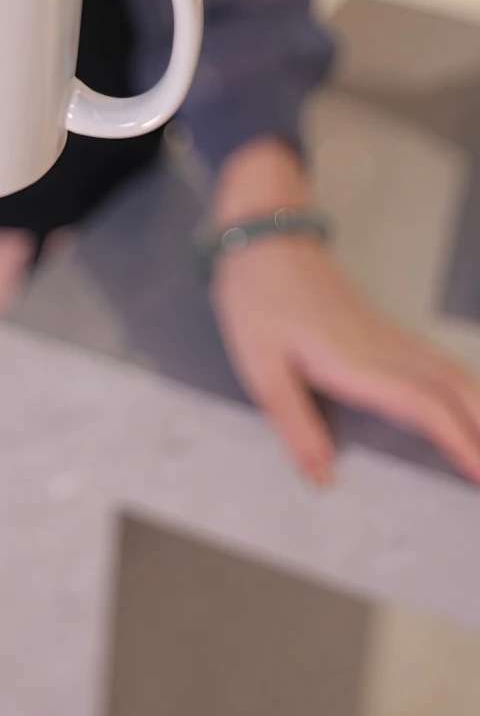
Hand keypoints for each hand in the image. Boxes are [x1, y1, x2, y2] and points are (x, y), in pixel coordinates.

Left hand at [209, 138, 479, 486]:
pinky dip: (463, 386)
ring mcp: (387, 335)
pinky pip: (437, 360)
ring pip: (452, 371)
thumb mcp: (260, 366)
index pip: (423, 406)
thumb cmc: (257, 297)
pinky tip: (467, 401)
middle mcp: (383, 348)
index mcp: (356, 362)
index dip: (458, 441)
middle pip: (455, 389)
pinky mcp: (382, 328)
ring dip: (479, 405)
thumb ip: (294, 424)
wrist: (263, 237)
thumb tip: (322, 478)